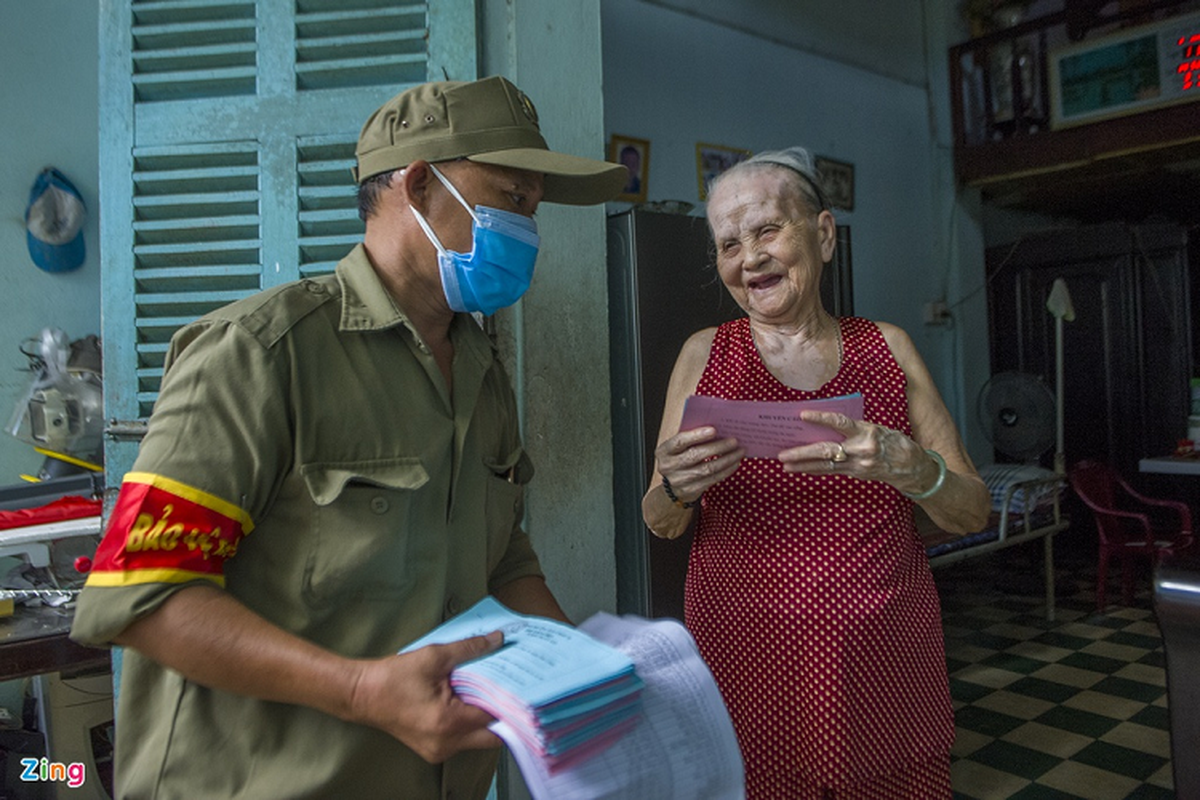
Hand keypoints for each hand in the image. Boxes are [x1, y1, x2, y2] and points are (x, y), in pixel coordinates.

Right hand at [346, 632, 504, 762]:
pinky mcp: (434, 750)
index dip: (509, 698)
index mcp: (449, 722)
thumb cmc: (393, 678)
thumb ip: (470, 649)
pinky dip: (469, 723)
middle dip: (502, 713)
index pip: (495, 715)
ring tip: (486, 692)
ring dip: (485, 718)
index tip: (518, 682)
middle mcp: (446, 743)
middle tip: (507, 690)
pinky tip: (467, 701)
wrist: (363, 695)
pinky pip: (463, 740)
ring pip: (478, 740)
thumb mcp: (435, 656)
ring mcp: (439, 750)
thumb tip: (497, 640)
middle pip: (492, 735)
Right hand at [655, 426, 743, 504]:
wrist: (672, 488)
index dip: (696, 435)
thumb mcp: (677, 448)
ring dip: (727, 459)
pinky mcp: (691, 491)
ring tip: (739, 451)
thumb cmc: (679, 459)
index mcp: (664, 451)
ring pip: (708, 469)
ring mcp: (679, 481)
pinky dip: (726, 470)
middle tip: (734, 441)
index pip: (679, 441)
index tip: (714, 429)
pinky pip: (713, 479)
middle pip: (696, 455)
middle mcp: (668, 467)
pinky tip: (735, 463)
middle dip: (718, 447)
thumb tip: (717, 429)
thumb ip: (690, 439)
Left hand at [777, 410, 925, 483]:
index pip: (840, 422)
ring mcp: (858, 465)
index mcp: (866, 432)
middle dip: (802, 453)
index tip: (803, 415)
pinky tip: (802, 469)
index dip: (821, 418)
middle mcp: (861, 450)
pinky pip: (832, 471)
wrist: (911, 466)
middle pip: (826, 450)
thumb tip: (825, 423)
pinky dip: (815, 470)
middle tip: (782, 454)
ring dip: (803, 465)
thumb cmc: (892, 441)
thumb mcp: (875, 427)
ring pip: (825, 465)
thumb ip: (853, 427)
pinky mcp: (856, 474)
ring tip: (785, 465)